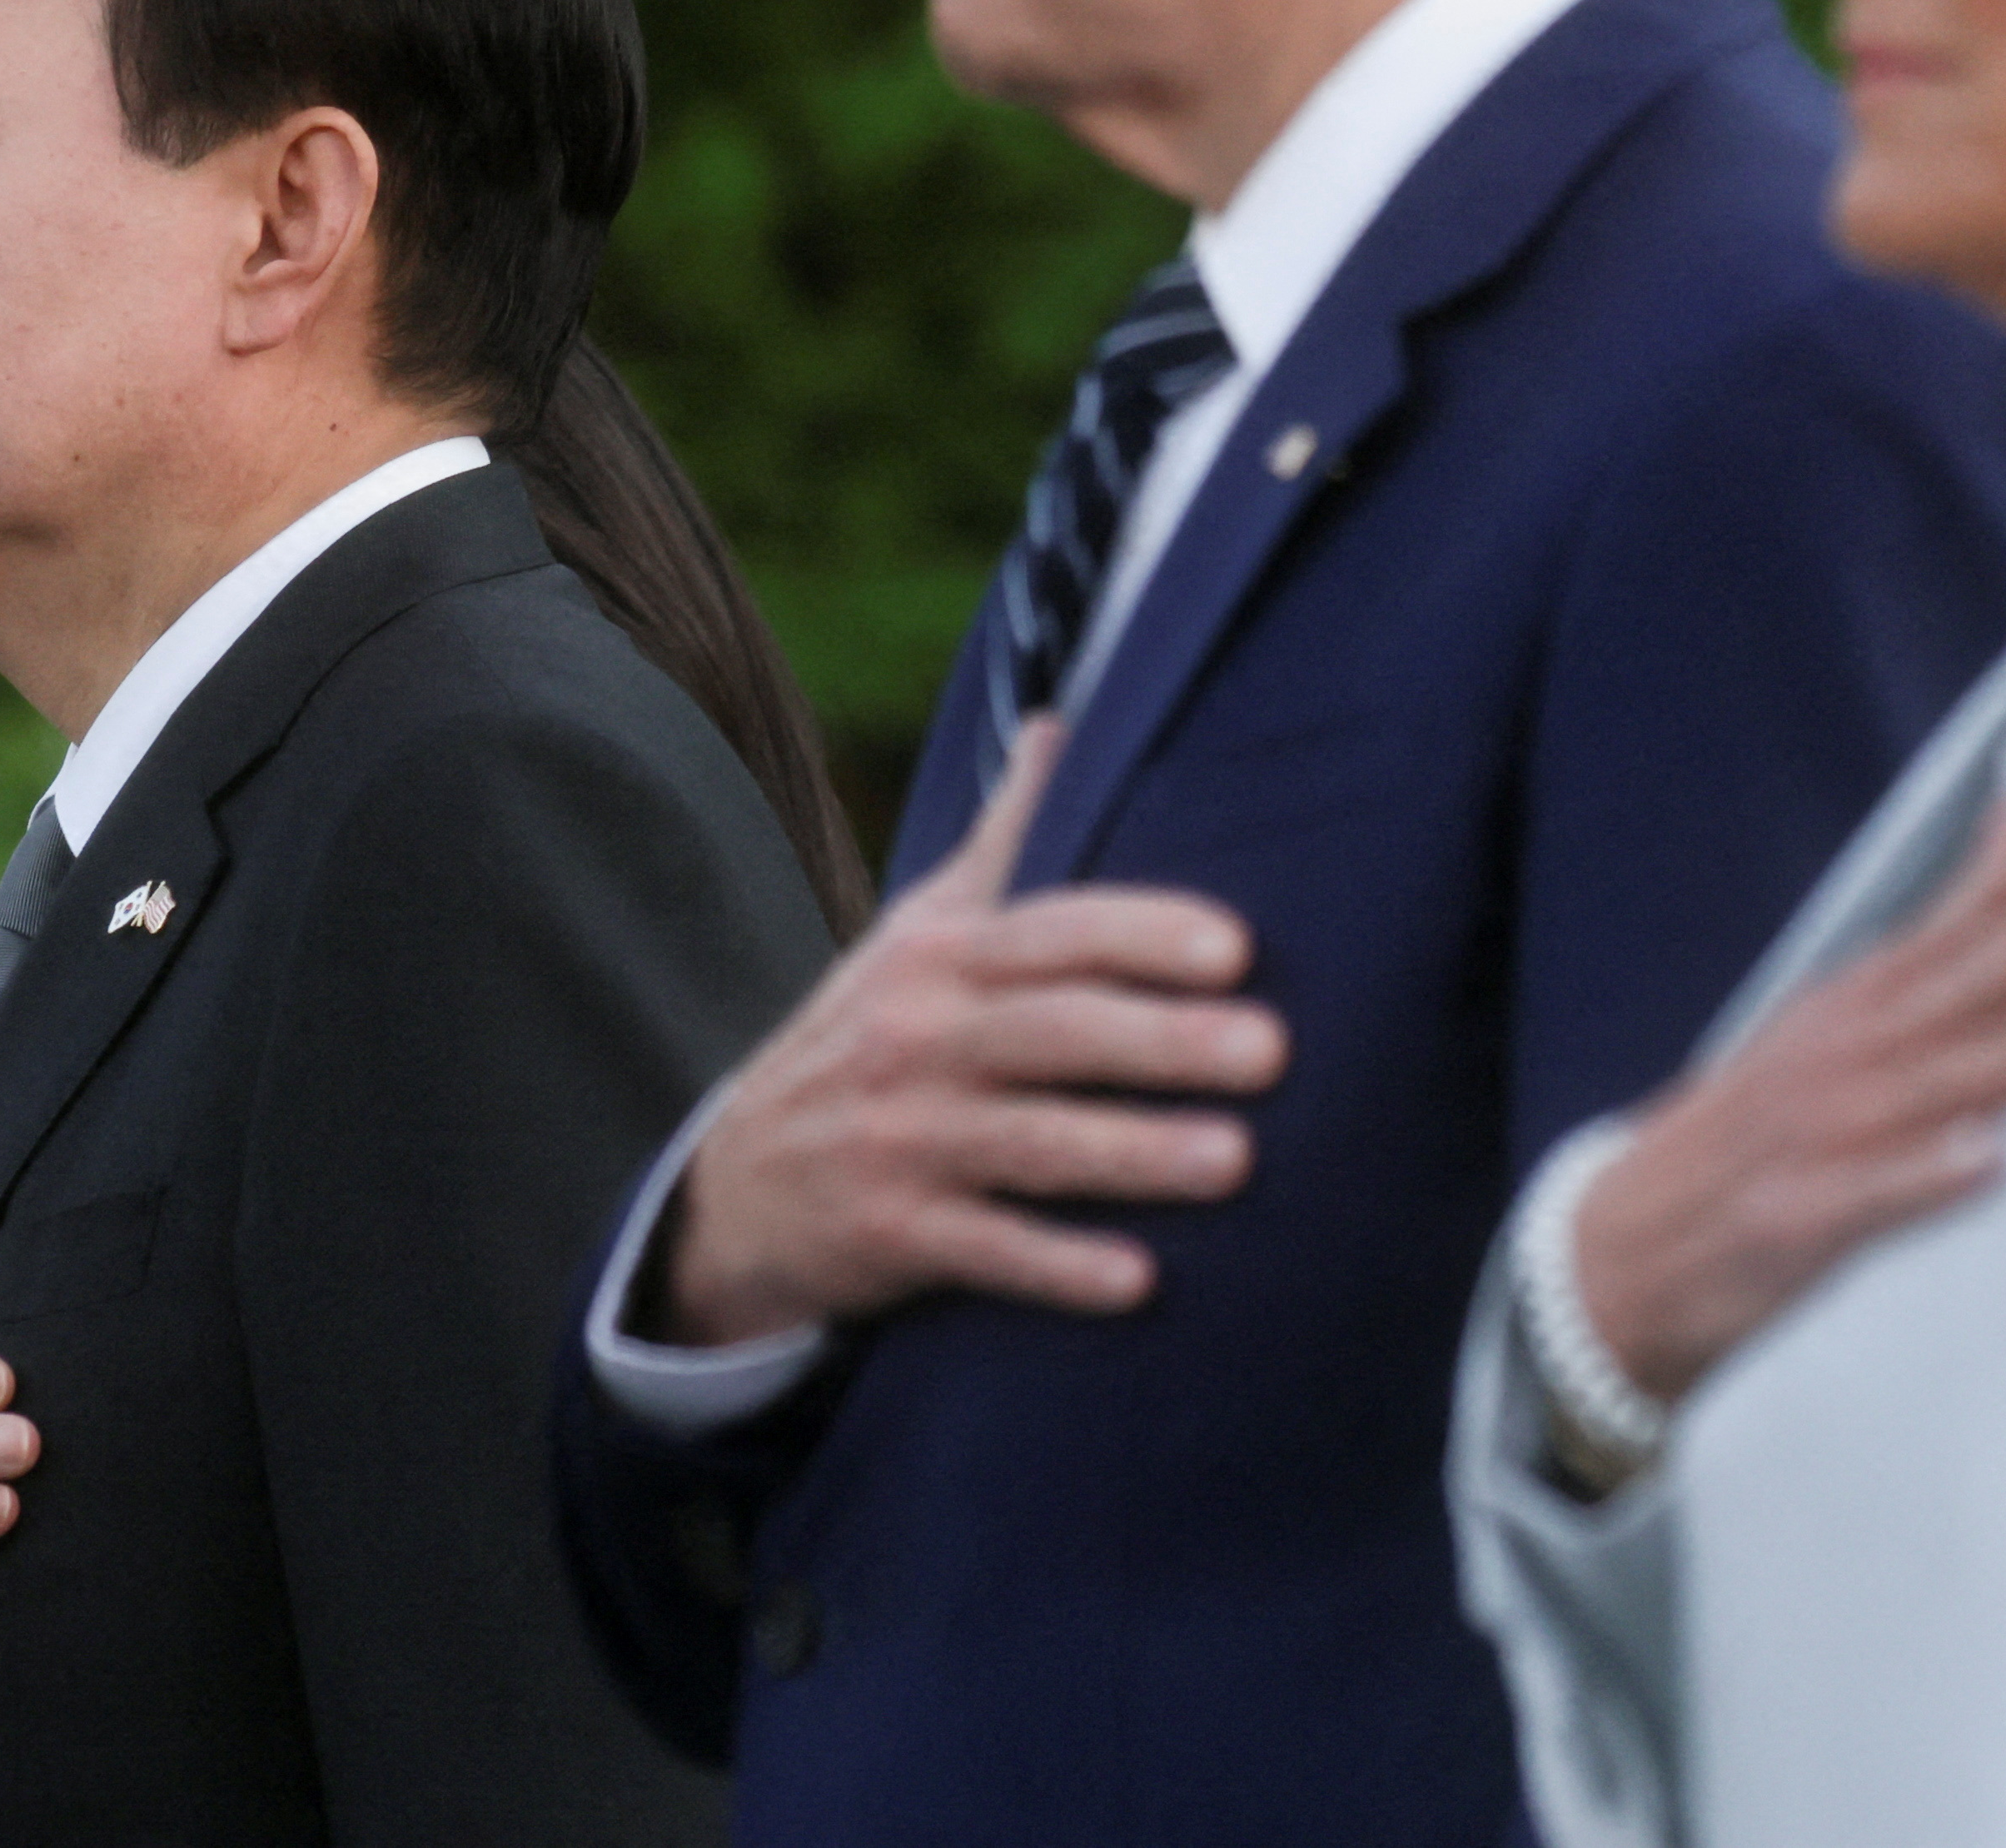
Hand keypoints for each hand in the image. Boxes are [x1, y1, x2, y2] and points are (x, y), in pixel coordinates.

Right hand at [654, 718, 1289, 1341]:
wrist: (734, 1185)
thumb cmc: (868, 1040)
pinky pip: (987, 1252)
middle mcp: (918, 1039)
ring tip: (1237, 1161)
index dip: (1141, 933)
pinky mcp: (892, 1234)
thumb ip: (1004, 841)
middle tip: (1272, 1050)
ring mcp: (902, 1140)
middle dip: (1162, 1040)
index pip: (1051, 930)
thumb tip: (1063, 723)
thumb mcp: (918, 931)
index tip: (1237, 946)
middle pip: (1054, 1031)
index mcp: (940, 956)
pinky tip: (1139, 1282)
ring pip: (1032, 1143)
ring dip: (1135, 1153)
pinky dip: (1060, 1268)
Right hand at [1575, 789, 2005, 1408]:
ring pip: (1928, 1082)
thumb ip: (1951, 922)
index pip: (1972, 913)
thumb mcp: (1850, 1007)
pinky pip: (1866, 1198)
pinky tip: (1990, 1161)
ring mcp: (1815, 1130)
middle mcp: (1844, 1049)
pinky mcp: (1792, 1217)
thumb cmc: (1765, 1121)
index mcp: (1864, 998)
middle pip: (1962, 982)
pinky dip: (1924, 1176)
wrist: (1627, 1243)